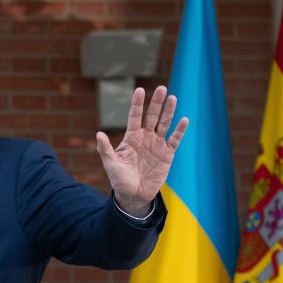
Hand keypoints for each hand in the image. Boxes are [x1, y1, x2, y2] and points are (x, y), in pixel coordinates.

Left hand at [95, 86, 188, 215]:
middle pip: (152, 116)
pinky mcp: (167, 154)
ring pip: (164, 124)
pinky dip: (179, 130)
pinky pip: (174, 140)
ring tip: (173, 98)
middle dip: (156, 103)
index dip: (137, 104)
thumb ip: (105, 149)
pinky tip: (184, 119)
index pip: (135, 116)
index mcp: (131, 137)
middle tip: (162, 88)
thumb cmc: (119, 178)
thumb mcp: (111, 164)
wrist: (133, 194)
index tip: (140, 90)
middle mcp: (145, 137)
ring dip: (169, 112)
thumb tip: (98, 134)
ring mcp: (157, 144)